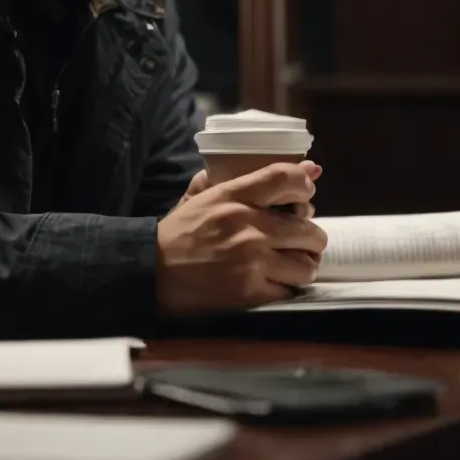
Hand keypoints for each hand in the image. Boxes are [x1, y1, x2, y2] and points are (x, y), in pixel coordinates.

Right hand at [156, 161, 327, 315]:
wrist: (149, 273)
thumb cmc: (179, 233)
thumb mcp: (204, 195)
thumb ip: (245, 178)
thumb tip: (304, 167)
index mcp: (234, 197)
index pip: (286, 178)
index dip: (305, 186)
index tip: (306, 196)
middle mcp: (249, 226)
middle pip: (309, 229)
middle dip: (311, 238)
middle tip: (302, 243)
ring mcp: (252, 261)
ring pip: (306, 265)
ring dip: (303, 267)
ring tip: (292, 267)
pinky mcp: (250, 292)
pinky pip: (290, 290)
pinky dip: (286, 289)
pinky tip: (276, 284)